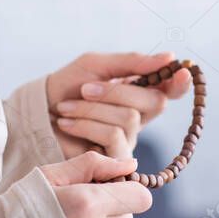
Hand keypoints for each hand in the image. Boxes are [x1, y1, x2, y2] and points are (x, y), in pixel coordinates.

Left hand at [46, 51, 192, 159]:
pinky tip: (67, 122)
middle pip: (153, 102)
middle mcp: (138, 118)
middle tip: (86, 89)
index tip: (181, 71)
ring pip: (129, 118)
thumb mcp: (96, 66)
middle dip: (116, 91)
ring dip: (92, 108)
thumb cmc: (66, 86)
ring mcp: (127, 141)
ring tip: (67, 107)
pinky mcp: (112, 160)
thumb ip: (132, 62)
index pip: (169, 91)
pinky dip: (85, 124)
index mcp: (137, 93)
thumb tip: (170, 57)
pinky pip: (112, 136)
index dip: (179, 83)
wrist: (37, 113)